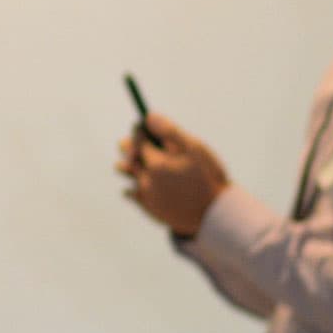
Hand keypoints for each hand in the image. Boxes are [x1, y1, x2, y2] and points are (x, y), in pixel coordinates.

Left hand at [116, 113, 229, 238]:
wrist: (213, 215)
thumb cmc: (207, 177)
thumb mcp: (194, 149)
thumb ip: (170, 132)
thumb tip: (149, 117)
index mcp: (156, 162)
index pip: (139, 140)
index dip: (139, 130)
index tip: (139, 124)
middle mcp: (146, 179)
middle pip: (131, 159)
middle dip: (129, 148)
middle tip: (123, 143)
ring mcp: (147, 195)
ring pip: (130, 178)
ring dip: (124, 169)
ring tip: (119, 166)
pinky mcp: (150, 209)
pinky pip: (134, 196)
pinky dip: (131, 190)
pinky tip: (130, 189)